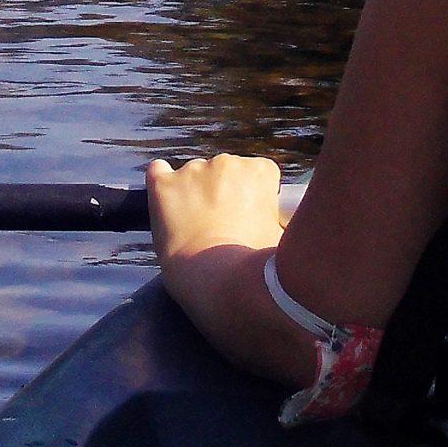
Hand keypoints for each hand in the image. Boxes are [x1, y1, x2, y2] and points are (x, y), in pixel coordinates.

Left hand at [147, 154, 284, 268]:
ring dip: (196, 196)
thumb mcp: (286, 238)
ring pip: (194, 177)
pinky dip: (162, 187)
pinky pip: (158, 172)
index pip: (259, 174)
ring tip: (198, 232)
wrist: (218, 283)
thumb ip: (284, 220)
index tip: (250, 220)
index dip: (255, 198)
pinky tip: (167, 207)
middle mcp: (226, 162)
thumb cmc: (258, 268)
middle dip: (225, 196)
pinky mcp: (163, 185)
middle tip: (225, 231)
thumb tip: (290, 224)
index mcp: (260, 172)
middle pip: (226, 173)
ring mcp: (192, 171)